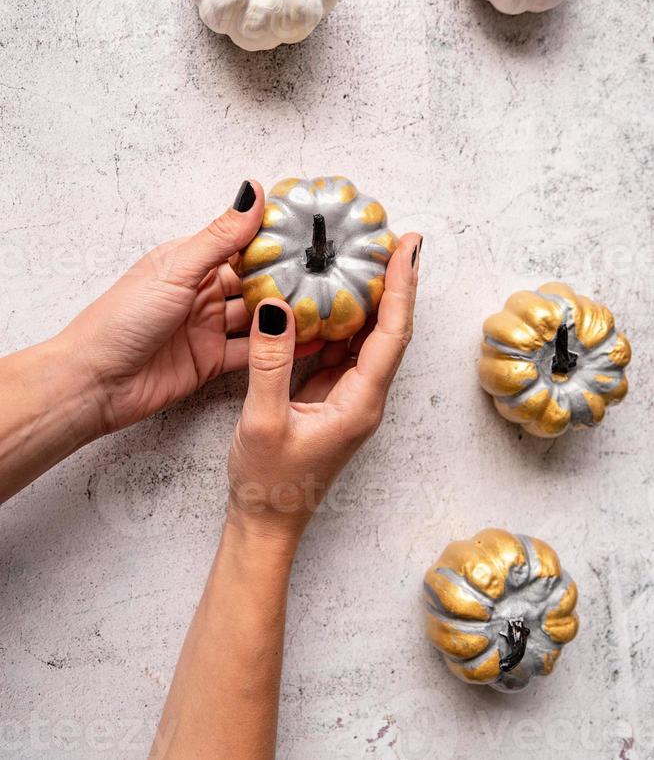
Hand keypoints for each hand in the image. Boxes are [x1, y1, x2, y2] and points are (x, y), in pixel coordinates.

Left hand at [58, 181, 320, 436]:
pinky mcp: (212, 360)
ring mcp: (208, 327)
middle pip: (254, 279)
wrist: (95, 383)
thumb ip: (220, 236)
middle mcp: (201, 291)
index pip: (240, 242)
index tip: (312, 230)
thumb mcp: (176, 269)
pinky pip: (253, 350)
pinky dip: (279, 347)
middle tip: (332, 271)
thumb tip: (252, 192)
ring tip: (328, 304)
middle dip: (288, 276)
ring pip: (257, 315)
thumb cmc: (121, 320)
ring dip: (286, 311)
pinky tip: (308, 341)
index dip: (274, 237)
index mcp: (189, 261)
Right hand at [227, 232, 421, 545]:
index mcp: (360, 403)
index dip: (402, 286)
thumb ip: (270, 363)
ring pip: (370, 337)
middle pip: (391, 330)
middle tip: (392, 238)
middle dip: (397, 282)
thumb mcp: (263, 420)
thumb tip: (276, 306)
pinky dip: (344, 318)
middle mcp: (365, 397)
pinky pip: (346, 349)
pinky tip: (332, 295)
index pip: (392, 333)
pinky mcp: (333, 397)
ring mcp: (351, 396)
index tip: (407, 247)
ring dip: (373, 297)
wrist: (266, 520)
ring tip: (368, 256)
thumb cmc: (268, 481)